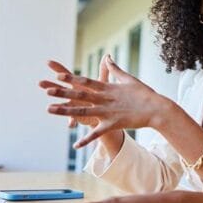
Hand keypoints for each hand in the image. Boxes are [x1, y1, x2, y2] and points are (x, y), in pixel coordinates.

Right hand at [39, 58, 109, 127]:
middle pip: (60, 89)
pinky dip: (72, 122)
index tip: (48, 62)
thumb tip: (107, 54)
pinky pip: (74, 119)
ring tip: (48, 108)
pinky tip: (71, 125)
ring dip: (57, 106)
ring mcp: (74, 105)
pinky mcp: (78, 116)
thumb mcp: (103, 82)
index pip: (67, 75)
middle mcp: (73, 94)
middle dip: (50, 86)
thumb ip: (103, 70)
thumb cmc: (103, 95)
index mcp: (78, 85)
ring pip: (63, 105)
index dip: (58, 68)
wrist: (105, 112)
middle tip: (40, 83)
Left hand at [41, 55, 171, 147]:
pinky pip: (97, 133)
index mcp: (108, 88)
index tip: (58, 75)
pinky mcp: (113, 124)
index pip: (86, 82)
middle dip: (62, 92)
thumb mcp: (129, 79)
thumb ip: (115, 69)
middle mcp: (105, 98)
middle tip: (46, 90)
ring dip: (65, 111)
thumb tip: (107, 57)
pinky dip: (86, 140)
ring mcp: (108, 112)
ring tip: (49, 110)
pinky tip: (75, 145)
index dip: (71, 79)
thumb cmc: (145, 94)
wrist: (157, 109)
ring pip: (83, 112)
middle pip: (80, 95)